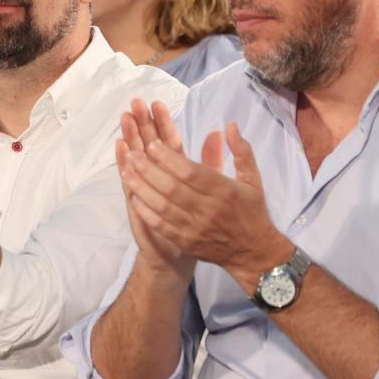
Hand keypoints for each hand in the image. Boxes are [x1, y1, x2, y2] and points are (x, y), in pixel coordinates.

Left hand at [118, 101, 285, 279]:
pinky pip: (161, 226)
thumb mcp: (252, 179)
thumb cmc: (251, 211)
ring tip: (126, 171)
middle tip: (132, 154)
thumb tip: (228, 125)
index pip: (192, 172)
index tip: (152, 144)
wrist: (253, 252)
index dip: (169, 158)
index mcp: (225, 191)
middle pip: (173, 188)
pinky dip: (146, 212)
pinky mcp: (186, 242)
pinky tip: (133, 197)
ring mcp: (196, 228)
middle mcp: (209, 209)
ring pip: (163, 206)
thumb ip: (241, 150)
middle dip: (149, 170)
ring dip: (142, 188)